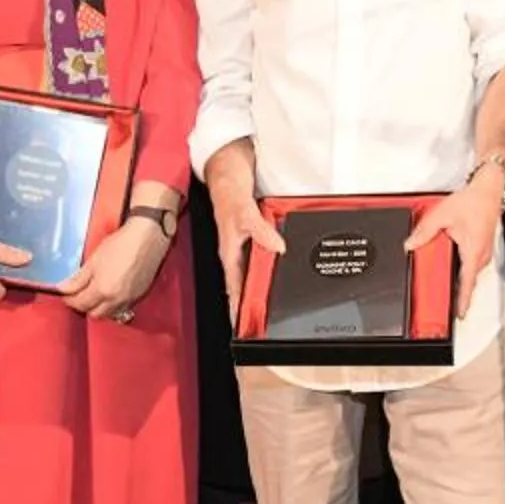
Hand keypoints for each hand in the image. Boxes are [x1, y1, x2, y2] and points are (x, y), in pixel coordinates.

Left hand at [60, 215, 171, 320]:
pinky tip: (109, 294)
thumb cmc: (121, 245)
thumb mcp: (94, 260)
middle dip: (83, 306)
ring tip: (93, 295)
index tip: (65, 294)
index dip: (69, 299)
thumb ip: (77, 279)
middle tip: (77, 294)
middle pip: (94, 314)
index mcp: (102, 290)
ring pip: (109, 314)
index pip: (80, 304)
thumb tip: (63, 289)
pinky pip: (122, 309)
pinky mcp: (139, 296)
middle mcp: (116, 300)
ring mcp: (129, 300)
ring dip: (99, 308)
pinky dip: (113, 306)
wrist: (147, 238)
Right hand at [211, 181, 284, 319]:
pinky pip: (260, 259)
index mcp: (229, 253)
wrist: (227, 177)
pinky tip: (276, 272)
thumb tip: (277, 248)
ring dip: (259, 288)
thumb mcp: (246, 214)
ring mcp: (242, 247)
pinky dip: (267, 268)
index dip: (237, 308)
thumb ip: (261, 231)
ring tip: (268, 307)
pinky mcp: (250, 239)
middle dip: (249, 304)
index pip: (233, 288)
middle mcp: (235, 253)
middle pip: (242, 285)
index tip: (240, 326)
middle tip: (259, 324)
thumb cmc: (229, 196)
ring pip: (251, 274)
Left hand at [407, 159, 504, 289]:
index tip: (460, 312)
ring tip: (445, 281)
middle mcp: (481, 254)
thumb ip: (424, 231)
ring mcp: (484, 252)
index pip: (468, 282)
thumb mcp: (442, 214)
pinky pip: (471, 264)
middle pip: (467, 280)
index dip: (464, 299)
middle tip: (444, 298)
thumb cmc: (473, 201)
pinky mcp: (482, 248)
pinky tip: (451, 263)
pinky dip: (462, 268)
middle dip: (457, 290)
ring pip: (469, 272)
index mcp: (473, 250)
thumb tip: (410, 244)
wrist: (488, 190)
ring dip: (459, 278)